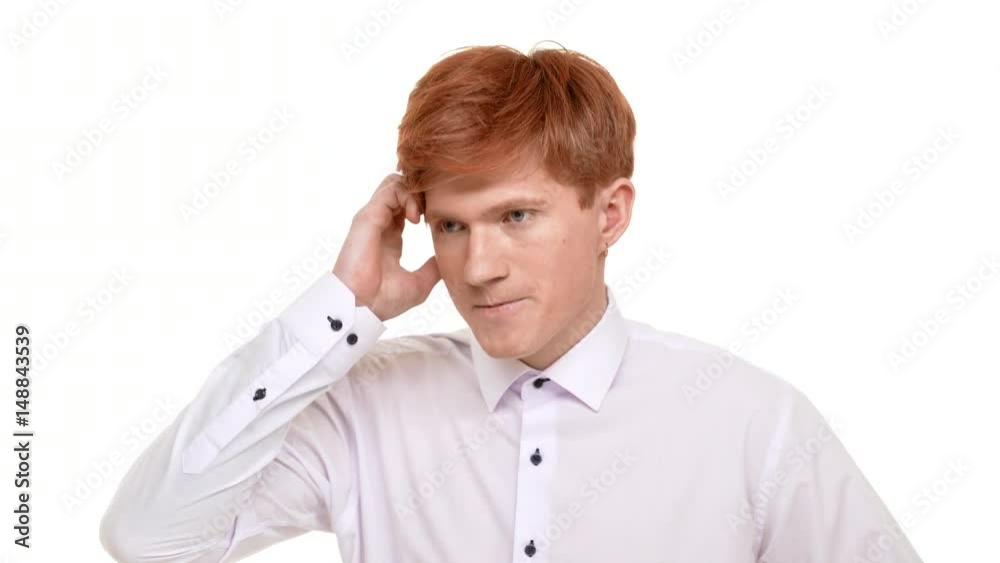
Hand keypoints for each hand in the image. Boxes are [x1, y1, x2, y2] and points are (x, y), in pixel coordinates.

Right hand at [333, 173, 439, 320]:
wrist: (361, 308)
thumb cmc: (382, 300)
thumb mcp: (419, 284)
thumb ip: (432, 269)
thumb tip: (445, 259)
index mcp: (389, 238)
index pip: (405, 207)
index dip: (424, 207)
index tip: (436, 221)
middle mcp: (380, 225)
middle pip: (400, 190)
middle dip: (421, 194)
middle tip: (432, 213)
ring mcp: (373, 218)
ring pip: (395, 183)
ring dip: (415, 193)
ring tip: (422, 215)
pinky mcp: (368, 217)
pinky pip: (390, 189)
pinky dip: (407, 195)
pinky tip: (416, 217)